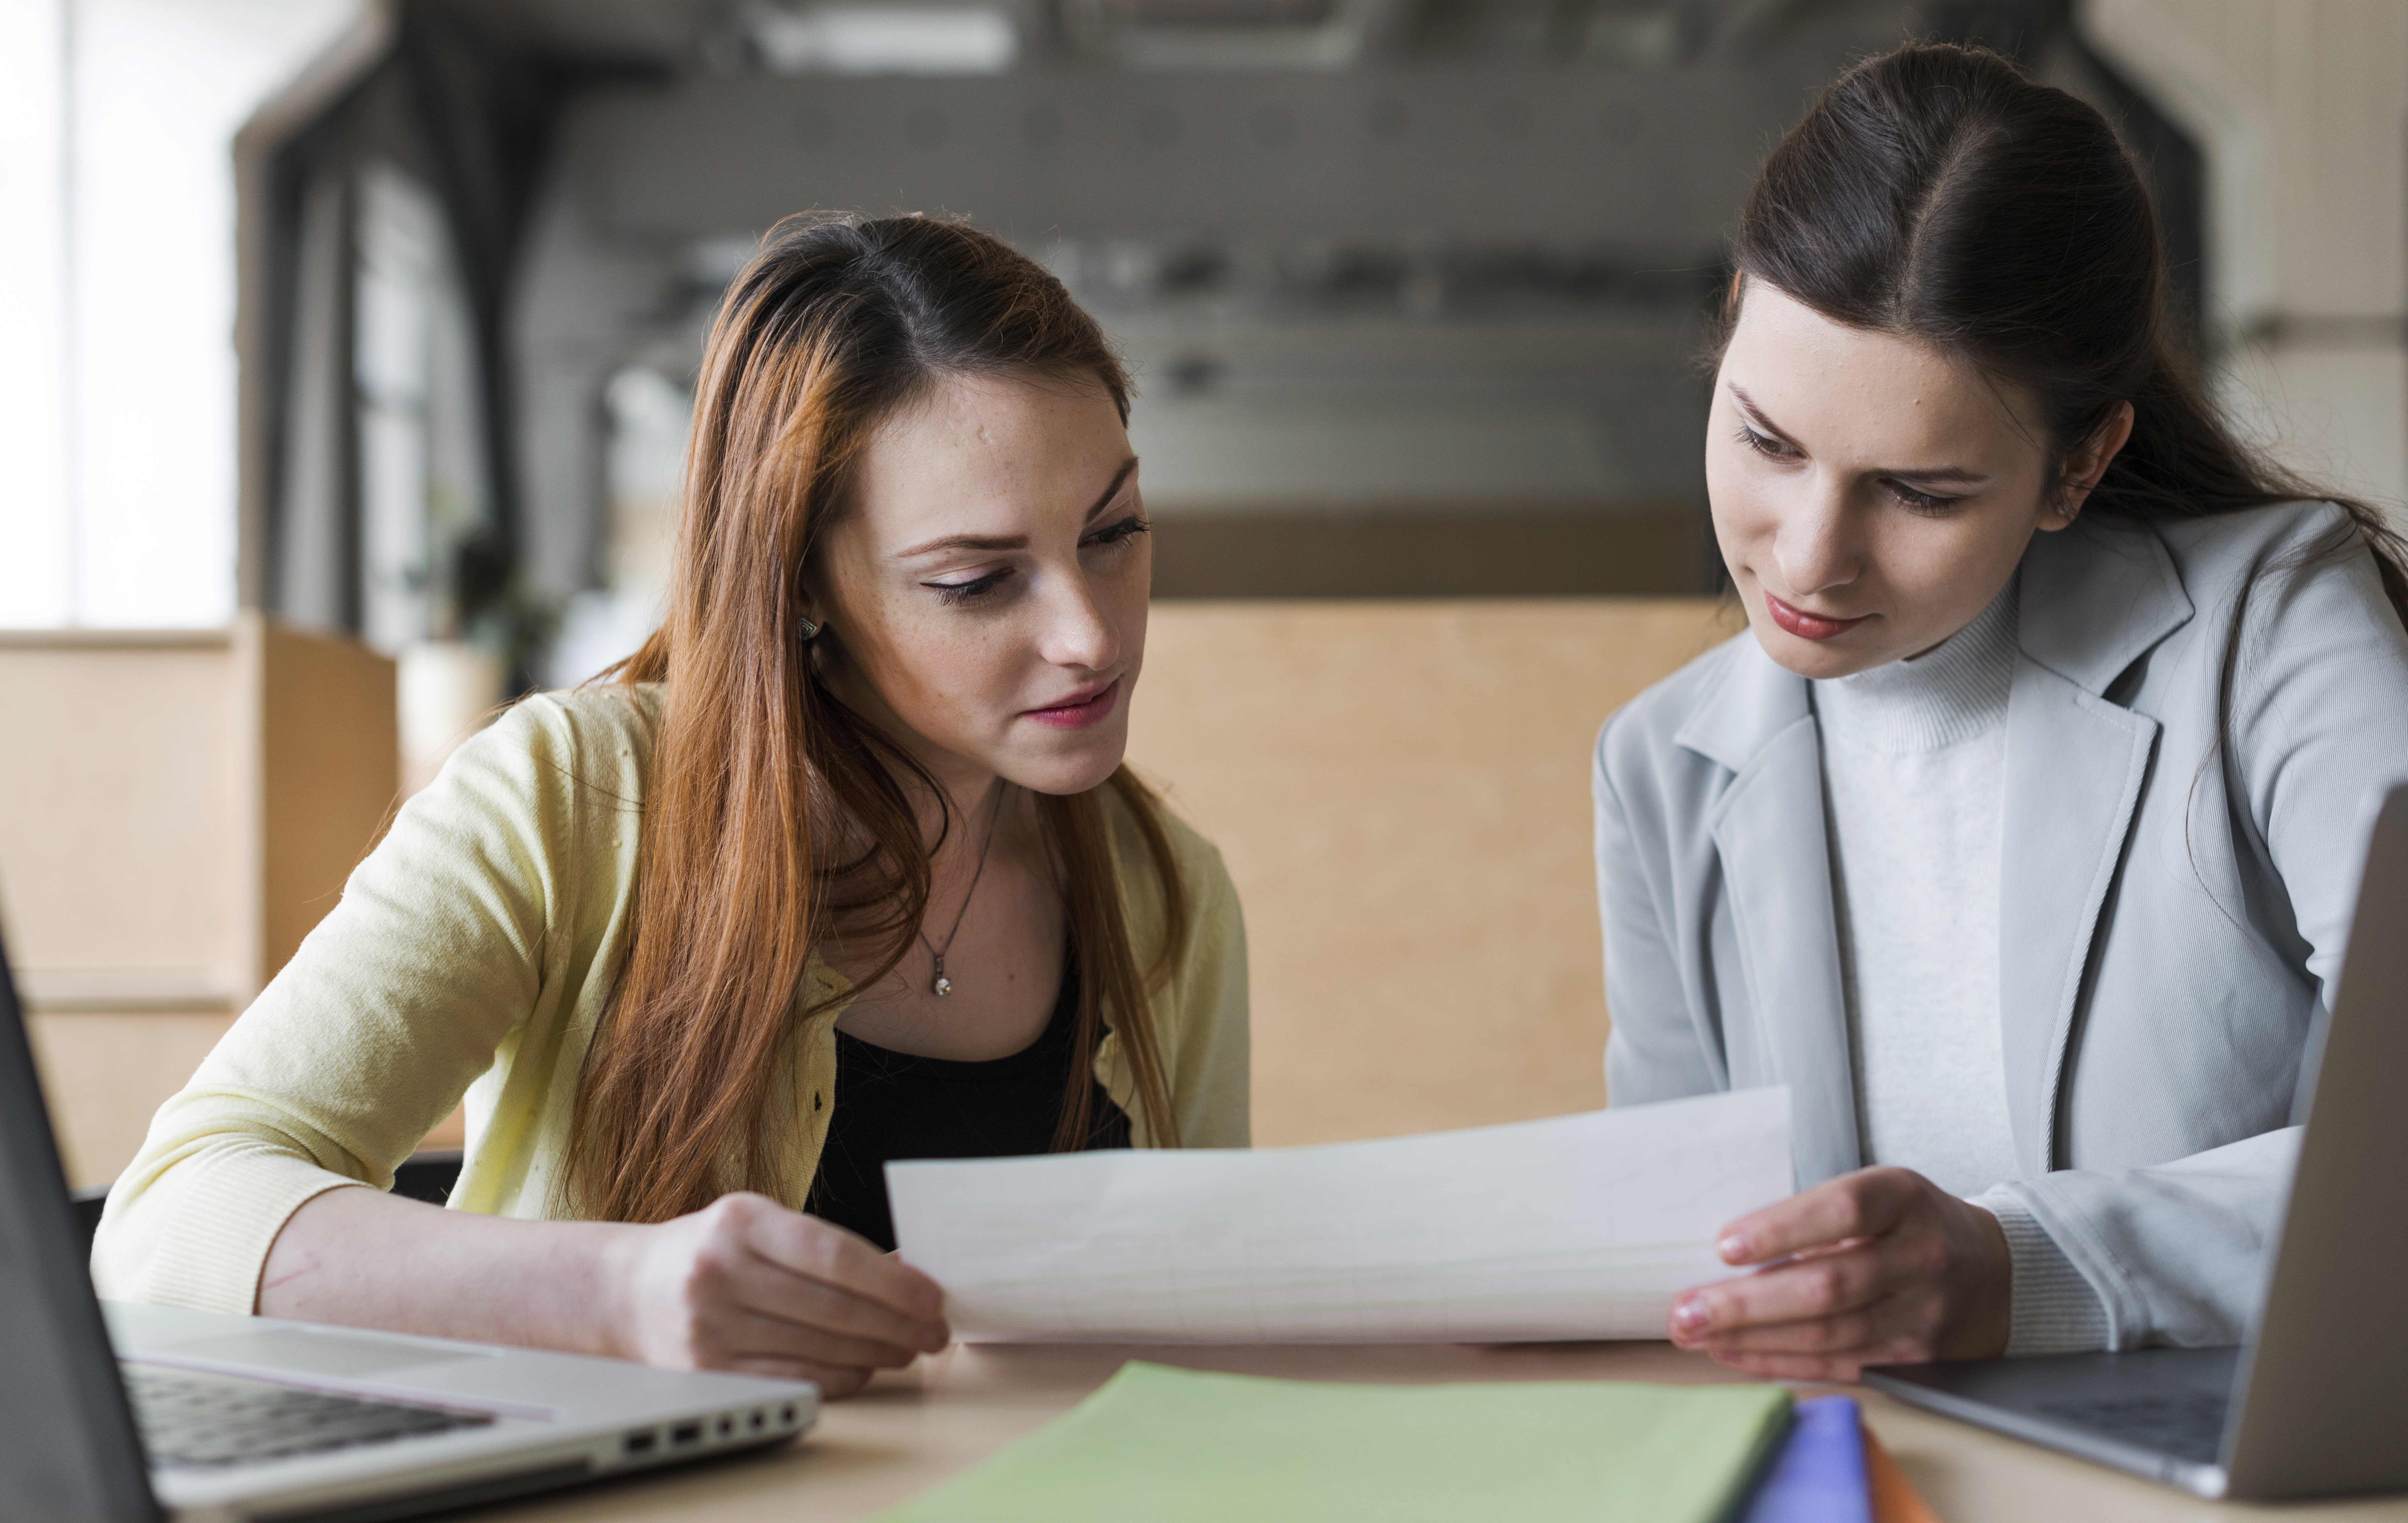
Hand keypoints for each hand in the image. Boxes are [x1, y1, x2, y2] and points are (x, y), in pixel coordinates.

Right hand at [605, 1192, 949, 1395]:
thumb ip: (821, 1246)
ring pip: (816, 1346)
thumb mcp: (757, 1225)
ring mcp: (710, 1326)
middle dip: (896, 1323)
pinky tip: (864, 1368)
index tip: (931, 1296)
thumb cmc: (710, 1251)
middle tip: (933, 1331)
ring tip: (908, 1348)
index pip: (832, 1254)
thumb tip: (901, 1271)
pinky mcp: (707, 1371)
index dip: (891, 1280)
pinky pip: (791, 1378)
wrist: (629, 1290)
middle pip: (831, 1307)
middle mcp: (720, 1272)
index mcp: (740, 1221)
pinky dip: (837, 1376)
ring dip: (875, 1352)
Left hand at [1666, 1166, 2011, 1381]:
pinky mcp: (1915, 1360)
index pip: (1843, 1211)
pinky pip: (1838, 1367)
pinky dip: (1780, 1362)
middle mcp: (1920, 1257)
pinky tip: (1735, 1354)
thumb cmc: (1911, 1223)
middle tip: (1687, 1309)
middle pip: (1828, 1285)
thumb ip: (1819, 1213)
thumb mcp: (1880, 1193)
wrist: (1995, 1273)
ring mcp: (1922, 1315)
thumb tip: (1729, 1246)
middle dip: (1747, 1303)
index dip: (1781, 1229)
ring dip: (1752, 1338)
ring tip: (1696, 1333)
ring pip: (1829, 1334)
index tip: (1724, 1245)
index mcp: (1905, 1199)